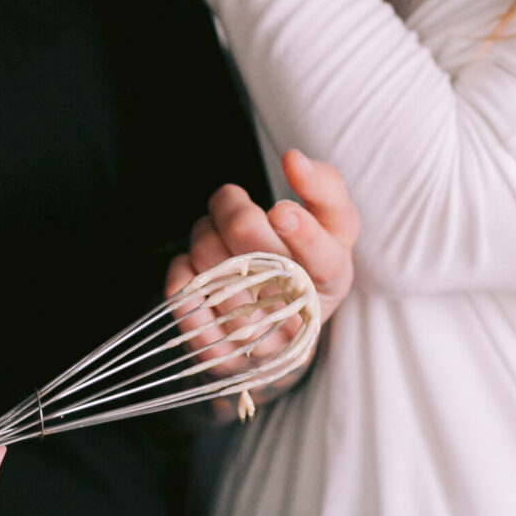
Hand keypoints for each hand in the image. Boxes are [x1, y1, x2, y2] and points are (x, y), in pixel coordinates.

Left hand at [165, 151, 360, 331]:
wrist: (280, 331)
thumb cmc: (304, 261)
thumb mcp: (330, 225)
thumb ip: (323, 187)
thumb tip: (293, 159)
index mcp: (333, 279)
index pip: (322, 260)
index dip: (302, 235)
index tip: (281, 210)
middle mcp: (297, 317)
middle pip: (253, 250)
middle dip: (231, 209)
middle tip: (229, 199)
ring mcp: (257, 343)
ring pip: (210, 267)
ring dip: (204, 235)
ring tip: (215, 235)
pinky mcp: (218, 355)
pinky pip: (182, 299)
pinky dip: (183, 269)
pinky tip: (198, 267)